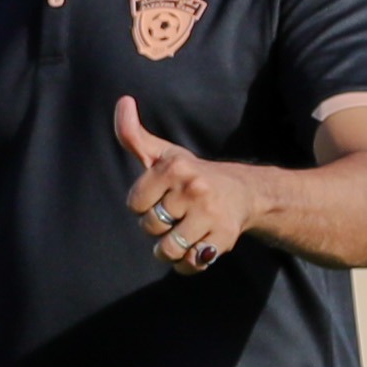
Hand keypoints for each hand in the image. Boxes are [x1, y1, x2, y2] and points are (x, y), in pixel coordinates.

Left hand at [115, 97, 259, 273]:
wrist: (243, 193)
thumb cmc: (191, 175)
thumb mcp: (163, 154)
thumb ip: (134, 135)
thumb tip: (122, 102)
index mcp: (175, 167)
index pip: (135, 204)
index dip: (143, 205)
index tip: (160, 196)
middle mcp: (194, 188)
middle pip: (150, 227)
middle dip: (158, 226)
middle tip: (176, 213)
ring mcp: (210, 214)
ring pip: (167, 249)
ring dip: (169, 247)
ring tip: (183, 232)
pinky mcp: (223, 239)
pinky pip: (189, 264)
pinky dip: (186, 263)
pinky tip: (194, 247)